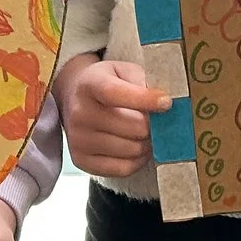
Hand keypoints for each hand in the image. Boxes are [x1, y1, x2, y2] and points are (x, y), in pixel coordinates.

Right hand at [57, 53, 168, 177]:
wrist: (74, 97)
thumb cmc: (106, 82)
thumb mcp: (123, 70)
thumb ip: (142, 82)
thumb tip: (163, 105)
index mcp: (90, 85)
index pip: (116, 94)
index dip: (145, 100)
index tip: (166, 103)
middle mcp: (80, 113)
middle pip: (132, 127)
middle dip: (151, 125)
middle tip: (156, 121)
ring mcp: (78, 139)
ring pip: (131, 150)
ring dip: (146, 143)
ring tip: (146, 134)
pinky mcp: (81, 161)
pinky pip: (123, 169)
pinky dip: (137, 161)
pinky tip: (138, 148)